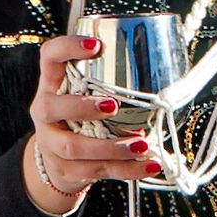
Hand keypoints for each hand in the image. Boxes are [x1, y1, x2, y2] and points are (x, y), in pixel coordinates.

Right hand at [23, 32, 152, 214]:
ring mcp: (52, 142)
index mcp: (52, 83)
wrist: (58, 161)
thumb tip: (169, 68)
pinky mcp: (66, 169)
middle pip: (53, 107)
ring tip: (141, 145)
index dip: (67, 47)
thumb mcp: (85, 92)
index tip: (96, 45)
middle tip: (113, 105)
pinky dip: (127, 169)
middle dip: (83, 107)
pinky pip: (97, 170)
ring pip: (75, 147)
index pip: (50, 56)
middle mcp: (46, 111)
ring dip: (111, 146)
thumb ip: (110, 80)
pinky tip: (149, 165)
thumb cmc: (81, 117)